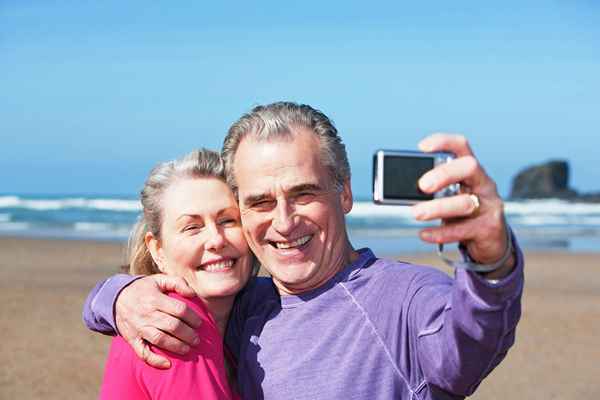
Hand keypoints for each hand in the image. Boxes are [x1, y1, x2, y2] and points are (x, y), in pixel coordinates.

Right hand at [115, 274, 201, 368]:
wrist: (115, 298)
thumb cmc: (143, 289)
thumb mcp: (159, 279)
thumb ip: (178, 283)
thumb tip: (193, 294)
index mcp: (155, 298)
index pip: (179, 309)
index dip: (192, 317)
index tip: (199, 323)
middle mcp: (146, 314)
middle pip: (172, 326)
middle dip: (188, 334)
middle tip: (197, 339)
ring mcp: (138, 328)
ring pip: (160, 340)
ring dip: (176, 346)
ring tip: (188, 349)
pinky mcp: (132, 339)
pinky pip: (143, 352)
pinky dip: (155, 360)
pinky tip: (168, 364)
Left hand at [411, 134, 514, 276]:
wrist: (490, 241)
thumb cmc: (462, 213)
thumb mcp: (448, 197)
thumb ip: (430, 191)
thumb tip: (398, 192)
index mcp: (470, 170)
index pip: (461, 146)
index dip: (443, 142)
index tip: (421, 148)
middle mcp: (483, 183)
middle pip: (469, 167)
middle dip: (444, 174)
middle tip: (422, 186)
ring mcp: (489, 206)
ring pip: (465, 203)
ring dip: (437, 208)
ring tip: (416, 213)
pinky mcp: (488, 229)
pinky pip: (463, 230)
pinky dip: (441, 232)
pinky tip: (424, 234)